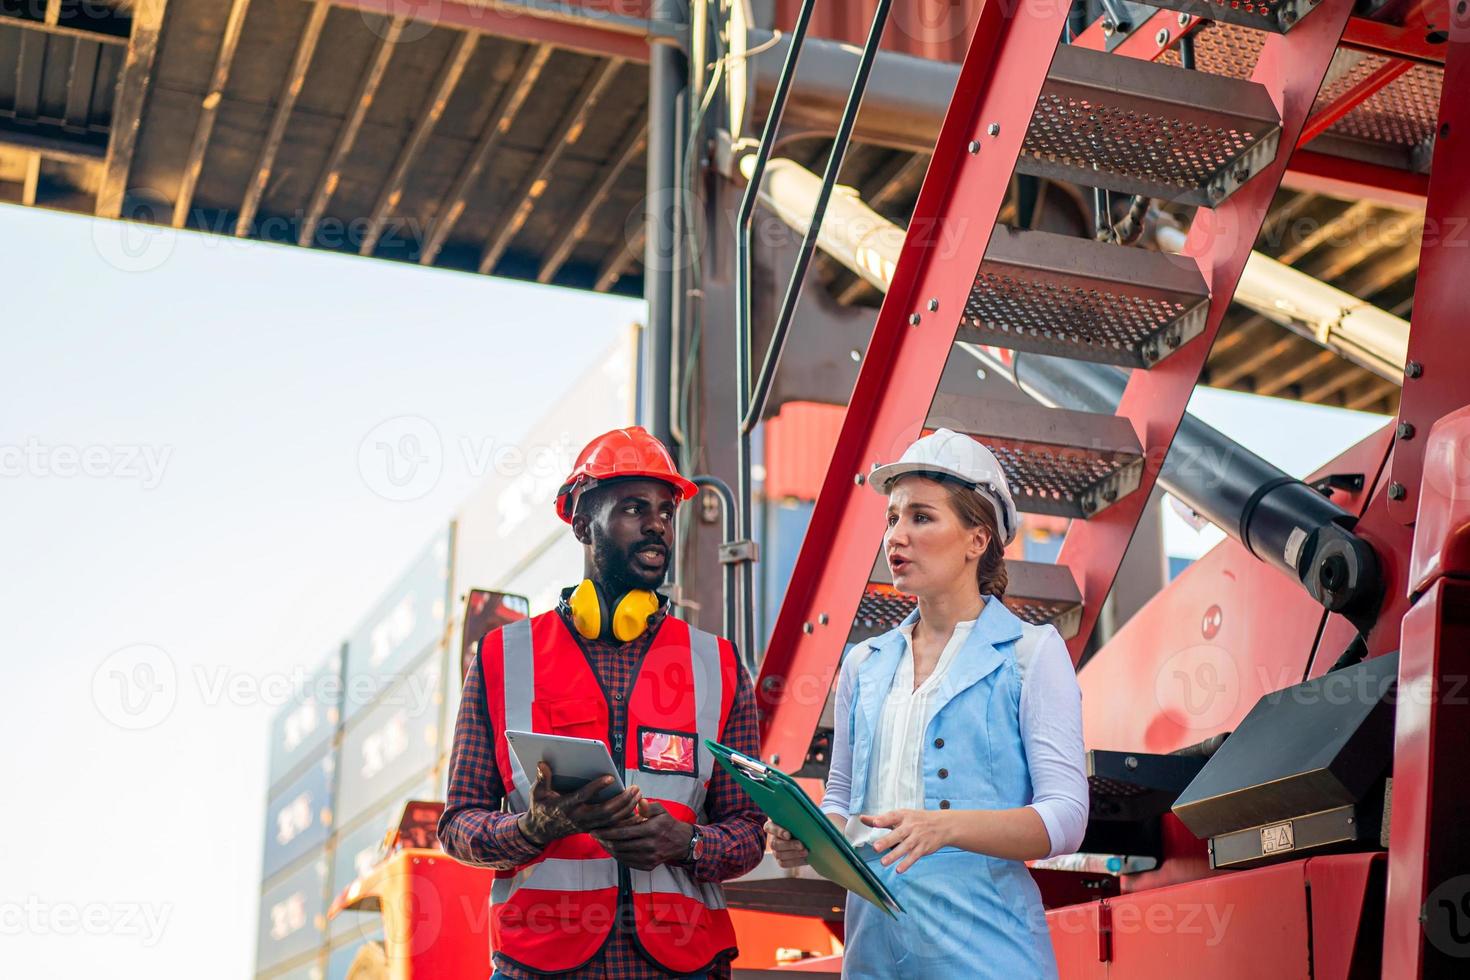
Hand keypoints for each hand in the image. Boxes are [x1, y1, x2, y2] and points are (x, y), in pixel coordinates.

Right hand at [518, 762, 641, 845]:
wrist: (540, 831)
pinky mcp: (592, 829)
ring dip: (627, 807)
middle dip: (622, 800)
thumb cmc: (540, 807)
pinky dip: (625, 819)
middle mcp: (578, 817)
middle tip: (634, 788)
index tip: (610, 777)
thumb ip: (542, 779)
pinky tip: (636, 809)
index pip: (583, 796)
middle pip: (605, 811)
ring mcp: (587, 825)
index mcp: (565, 806)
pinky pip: (612, 826)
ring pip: (611, 819)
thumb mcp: (537, 793)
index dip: (597, 787)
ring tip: (637, 793)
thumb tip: (542, 764)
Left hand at [590, 800, 693, 870]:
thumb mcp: (661, 810)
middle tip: (594, 835)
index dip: (607, 831)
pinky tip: (611, 849)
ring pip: (622, 855)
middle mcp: (650, 846)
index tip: (596, 829)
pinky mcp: (648, 866)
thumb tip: (639, 801)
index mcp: (651, 829)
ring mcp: (649, 858)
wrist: (681, 842)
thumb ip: (649, 806)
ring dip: (608, 849)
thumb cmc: (667, 823)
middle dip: (604, 841)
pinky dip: (617, 856)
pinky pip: (628, 863)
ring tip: (600, 842)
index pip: (624, 832)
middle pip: (620, 845)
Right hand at [766, 820, 808, 868]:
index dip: (779, 832)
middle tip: (801, 845)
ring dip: (793, 854)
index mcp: (772, 825)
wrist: (805, 837)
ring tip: (806, 852)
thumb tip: (805, 820)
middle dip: (789, 845)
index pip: (770, 828)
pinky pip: (784, 863)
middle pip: (775, 843)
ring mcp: (775, 850)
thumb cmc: (800, 823)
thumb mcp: (798, 819)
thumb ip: (798, 819)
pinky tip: (804, 858)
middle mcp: (771, 838)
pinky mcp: (780, 859)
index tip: (788, 835)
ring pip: (779, 854)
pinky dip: (795, 861)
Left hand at [862, 808, 950, 872]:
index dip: (883, 819)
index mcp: (903, 816)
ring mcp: (918, 838)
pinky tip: (898, 869)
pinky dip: (907, 863)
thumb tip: (862, 818)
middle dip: (887, 841)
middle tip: (875, 848)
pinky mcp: (923, 848)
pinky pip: (914, 856)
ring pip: (905, 847)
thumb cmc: (917, 820)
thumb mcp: (901, 816)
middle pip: (898, 834)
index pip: (892, 817)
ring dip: (894, 855)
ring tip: (883, 862)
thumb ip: (881, 819)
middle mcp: (911, 826)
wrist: (943, 825)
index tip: (874, 822)